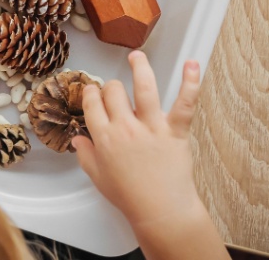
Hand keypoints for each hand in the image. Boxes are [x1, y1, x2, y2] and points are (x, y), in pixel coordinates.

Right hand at [72, 51, 204, 229]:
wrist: (161, 211)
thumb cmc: (130, 197)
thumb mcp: (98, 177)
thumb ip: (85, 154)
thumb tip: (77, 139)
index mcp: (105, 138)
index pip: (92, 104)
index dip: (90, 94)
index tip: (93, 92)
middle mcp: (126, 128)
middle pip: (113, 91)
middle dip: (110, 87)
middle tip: (114, 90)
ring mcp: (151, 127)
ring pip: (143, 87)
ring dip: (140, 67)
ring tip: (137, 57)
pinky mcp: (175, 131)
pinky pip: (184, 103)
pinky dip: (190, 82)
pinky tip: (191, 64)